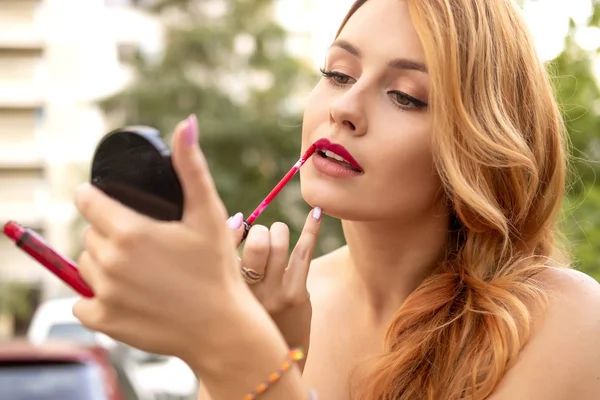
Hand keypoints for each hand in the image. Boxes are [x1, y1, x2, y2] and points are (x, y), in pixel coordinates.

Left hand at [72, 115, 265, 362]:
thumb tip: (186, 123)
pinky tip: (130, 294)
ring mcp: (105, 294)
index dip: (99, 197)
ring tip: (141, 267)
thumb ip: (191, 167)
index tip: (112, 202)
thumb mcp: (208, 214)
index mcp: (130, 231)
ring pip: (87, 265)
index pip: (88, 201)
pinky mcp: (104, 321)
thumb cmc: (218, 269)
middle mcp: (110, 262)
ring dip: (105, 262)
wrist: (221, 328)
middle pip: (91, 233)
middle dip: (111, 232)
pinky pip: (83, 301)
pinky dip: (99, 297)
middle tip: (145, 241)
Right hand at [227, 208, 321, 365]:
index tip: (239, 223)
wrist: (270, 366)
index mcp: (225, 289)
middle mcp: (247, 292)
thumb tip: (237, 219)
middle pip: (257, 242)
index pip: (224, 247)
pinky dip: (311, 228)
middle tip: (263, 237)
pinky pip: (303, 252)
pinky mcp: (296, 295)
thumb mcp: (231, 296)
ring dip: (280, 231)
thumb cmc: (248, 322)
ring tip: (279, 236)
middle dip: (261, 231)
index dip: (231, 229)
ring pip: (279, 243)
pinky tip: (317, 212)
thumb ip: (229, 263)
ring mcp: (273, 294)